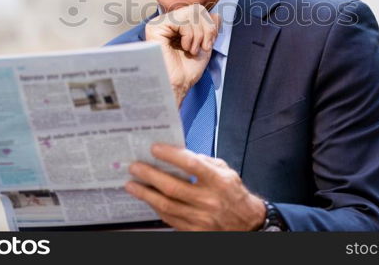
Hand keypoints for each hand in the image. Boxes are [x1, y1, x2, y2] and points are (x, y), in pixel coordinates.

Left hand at [125, 143, 265, 230]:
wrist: (246, 224)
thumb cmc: (234, 194)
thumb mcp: (226, 171)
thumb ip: (205, 162)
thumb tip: (179, 154)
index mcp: (218, 181)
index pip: (192, 165)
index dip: (171, 155)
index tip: (155, 148)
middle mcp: (209, 200)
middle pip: (173, 187)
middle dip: (150, 175)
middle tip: (135, 167)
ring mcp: (201, 218)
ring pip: (166, 205)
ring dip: (146, 193)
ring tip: (132, 184)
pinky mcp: (194, 231)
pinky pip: (169, 219)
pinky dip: (155, 207)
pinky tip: (147, 199)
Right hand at [145, 4, 219, 106]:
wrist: (178, 85)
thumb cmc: (187, 70)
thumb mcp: (204, 46)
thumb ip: (210, 29)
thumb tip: (217, 14)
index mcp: (177, 24)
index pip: (199, 10)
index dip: (209, 26)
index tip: (207, 45)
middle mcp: (167, 21)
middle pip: (197, 8)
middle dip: (206, 29)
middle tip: (201, 47)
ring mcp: (160, 23)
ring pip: (191, 12)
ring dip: (198, 35)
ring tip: (191, 50)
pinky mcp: (155, 27)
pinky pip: (181, 20)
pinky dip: (189, 36)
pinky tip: (183, 48)